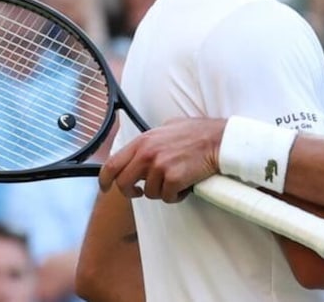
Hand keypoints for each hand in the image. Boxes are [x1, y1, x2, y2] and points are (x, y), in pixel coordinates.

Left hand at [98, 117, 224, 201]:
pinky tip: (185, 184)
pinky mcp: (174, 179)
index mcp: (143, 141)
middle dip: (132, 192)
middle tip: (140, 192)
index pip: (112, 164)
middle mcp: (147, 154)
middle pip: (124, 184)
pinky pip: (168, 197)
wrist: (219, 140)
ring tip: (175, 180)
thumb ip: (151, 138)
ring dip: (162, 191)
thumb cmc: (198, 133)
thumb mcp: (168, 126)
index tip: (106, 187)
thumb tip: (142, 148)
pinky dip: (177, 195)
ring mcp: (160, 167)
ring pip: (149, 193)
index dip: (105, 180)